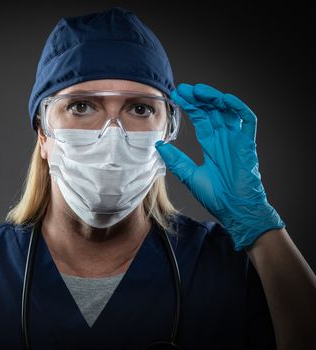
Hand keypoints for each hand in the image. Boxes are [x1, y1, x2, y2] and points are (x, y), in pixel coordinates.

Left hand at [155, 83, 284, 250]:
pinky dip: (238, 107)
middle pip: (212, 111)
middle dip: (198, 98)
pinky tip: (224, 99)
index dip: (190, 106)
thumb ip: (176, 160)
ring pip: (227, 110)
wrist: (235, 210)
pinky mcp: (248, 144)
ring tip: (198, 91)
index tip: (176, 96)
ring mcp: (236, 140)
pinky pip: (247, 120)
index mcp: (211, 144)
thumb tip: (159, 145)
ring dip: (214, 98)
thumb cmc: (217, 196)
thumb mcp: (189, 175)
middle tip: (183, 89)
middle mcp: (224, 139)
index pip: (200, 118)